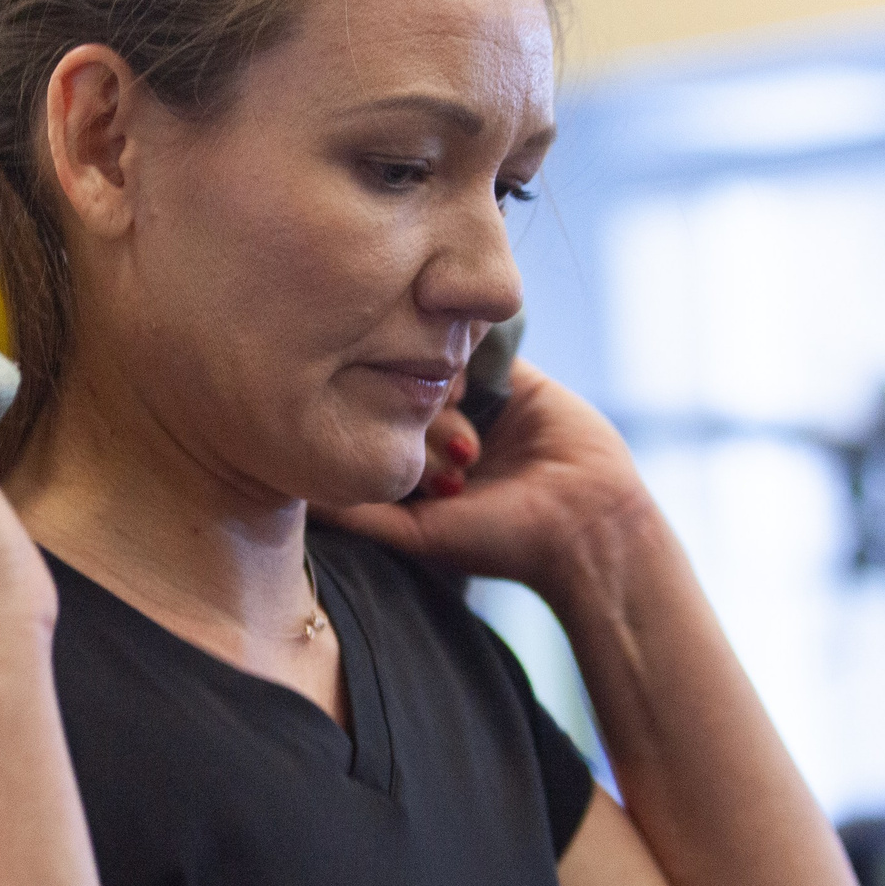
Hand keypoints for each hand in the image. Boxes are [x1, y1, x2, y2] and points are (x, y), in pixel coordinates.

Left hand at [320, 359, 649, 605]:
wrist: (588, 525)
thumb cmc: (500, 541)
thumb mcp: (417, 533)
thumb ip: (359, 512)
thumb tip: (295, 492)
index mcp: (416, 469)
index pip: (373, 428)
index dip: (385, 438)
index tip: (427, 477)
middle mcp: (441, 431)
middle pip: (399, 391)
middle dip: (421, 417)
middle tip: (464, 461)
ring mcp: (477, 401)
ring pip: (434, 366)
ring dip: (444, 387)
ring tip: (474, 435)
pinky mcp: (514, 376)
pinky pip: (478, 344)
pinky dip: (470, 355)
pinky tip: (475, 382)